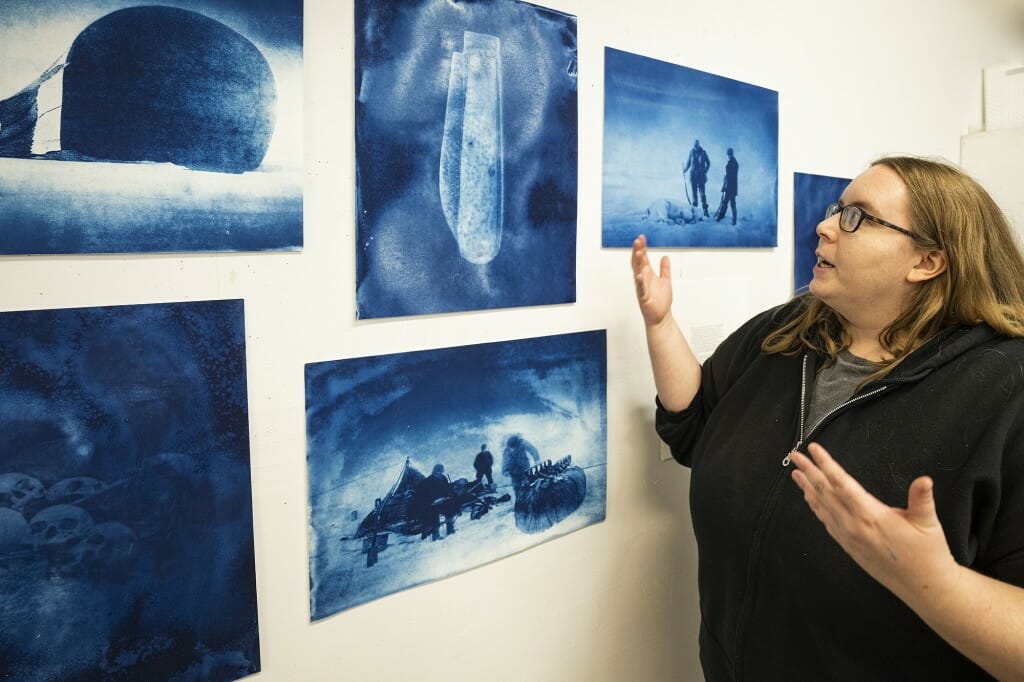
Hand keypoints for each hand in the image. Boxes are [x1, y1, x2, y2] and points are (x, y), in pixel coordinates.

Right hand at [632, 234, 673, 327]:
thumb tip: (665, 257)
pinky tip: (639, 274)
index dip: (642, 248)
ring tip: (639, 252)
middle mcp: (643, 280)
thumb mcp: (665, 280)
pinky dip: (640, 281)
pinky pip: (640, 288)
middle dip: (637, 251)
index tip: (641, 238)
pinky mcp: (643, 297)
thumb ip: (665, 269)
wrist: (661, 317)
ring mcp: (642, 288)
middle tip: (638, 241)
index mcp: (647, 275)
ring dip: (638, 263)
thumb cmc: (661, 301)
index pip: (643, 259)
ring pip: (638, 273)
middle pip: (638, 263)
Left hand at [789, 442, 959, 602]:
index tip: (814, 450)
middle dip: (809, 472)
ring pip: (822, 507)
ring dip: (808, 488)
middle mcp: (854, 526)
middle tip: (797, 456)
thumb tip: (924, 480)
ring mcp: (848, 537)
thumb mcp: (928, 523)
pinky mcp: (848, 546)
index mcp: (870, 516)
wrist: (923, 586)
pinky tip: (811, 499)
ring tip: (796, 474)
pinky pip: (826, 521)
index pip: (841, 484)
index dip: (826, 464)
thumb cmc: (927, 554)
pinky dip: (816, 507)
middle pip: (825, 493)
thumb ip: (922, 499)